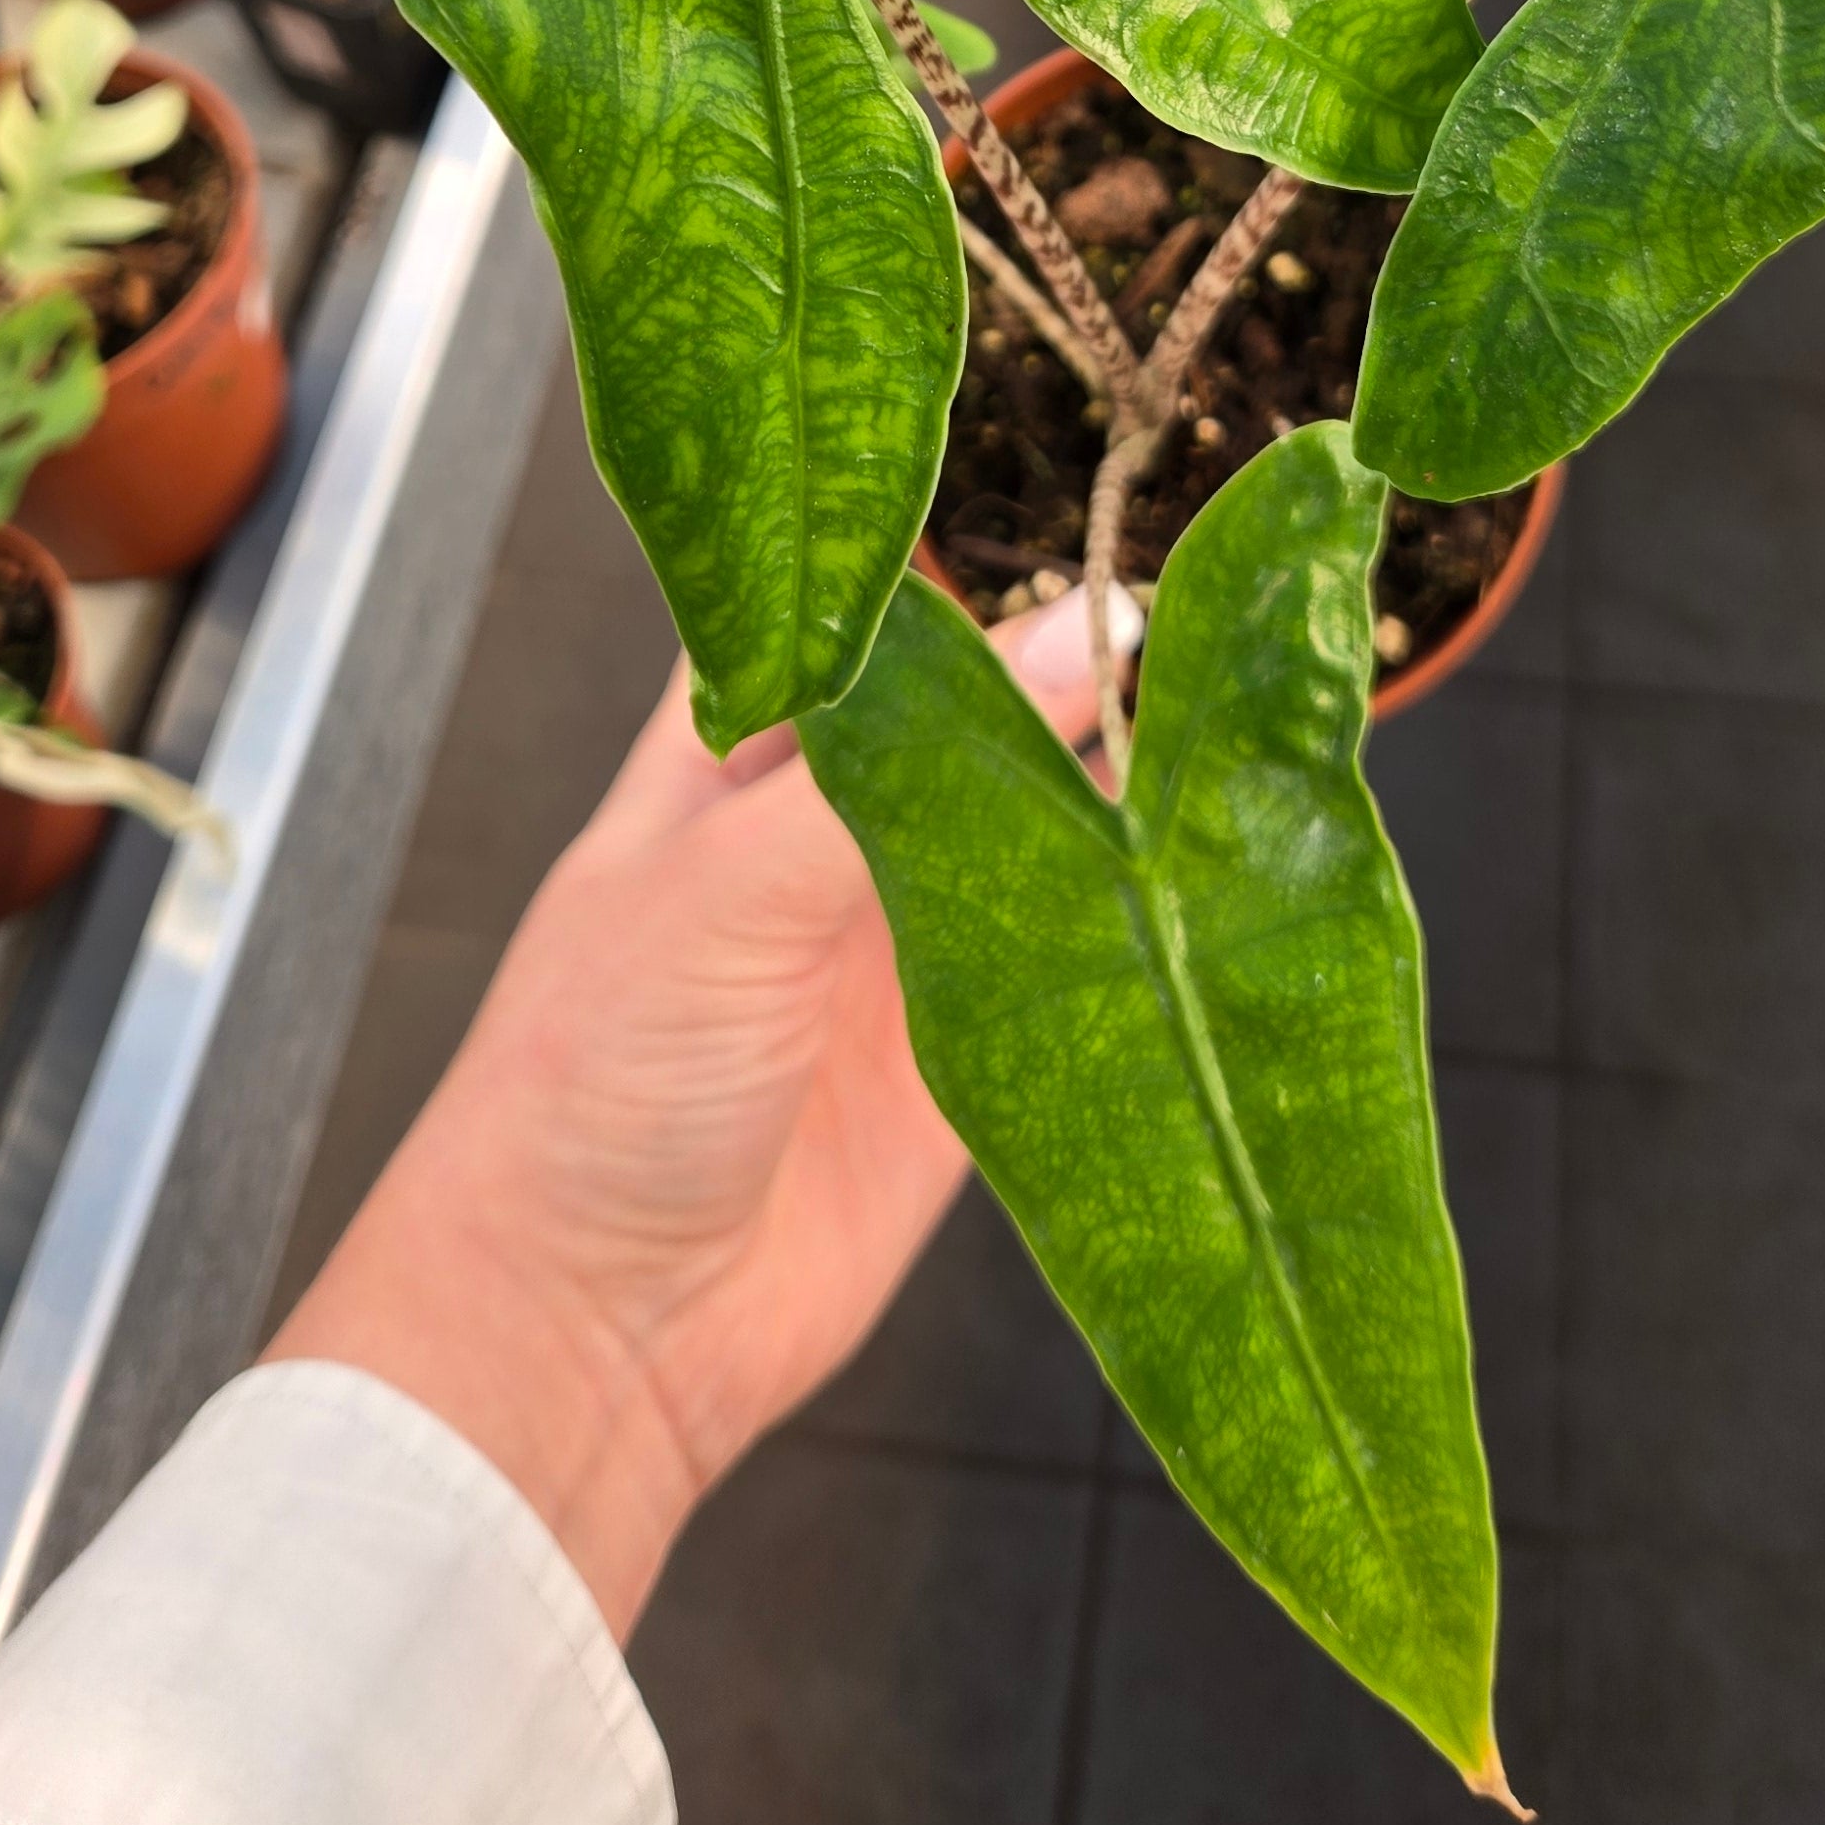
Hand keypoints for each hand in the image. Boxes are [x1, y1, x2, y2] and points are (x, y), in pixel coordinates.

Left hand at [267, 580, 1117, 1639]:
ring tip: (1234, 704)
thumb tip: (1078, 637)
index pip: (836, 613)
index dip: (931, 551)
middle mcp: (814, 839)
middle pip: (953, 717)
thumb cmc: (598, 1076)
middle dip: (1053, 668)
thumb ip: (910, 761)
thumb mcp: (733, 879)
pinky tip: (1220, 866)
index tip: (1059, 490)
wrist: (591, 1335)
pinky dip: (1135, 925)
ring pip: (1023, 833)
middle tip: (1184, 595)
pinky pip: (1065, 967)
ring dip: (1111, 791)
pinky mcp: (959, 1060)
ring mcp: (889, 950)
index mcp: (726, 758)